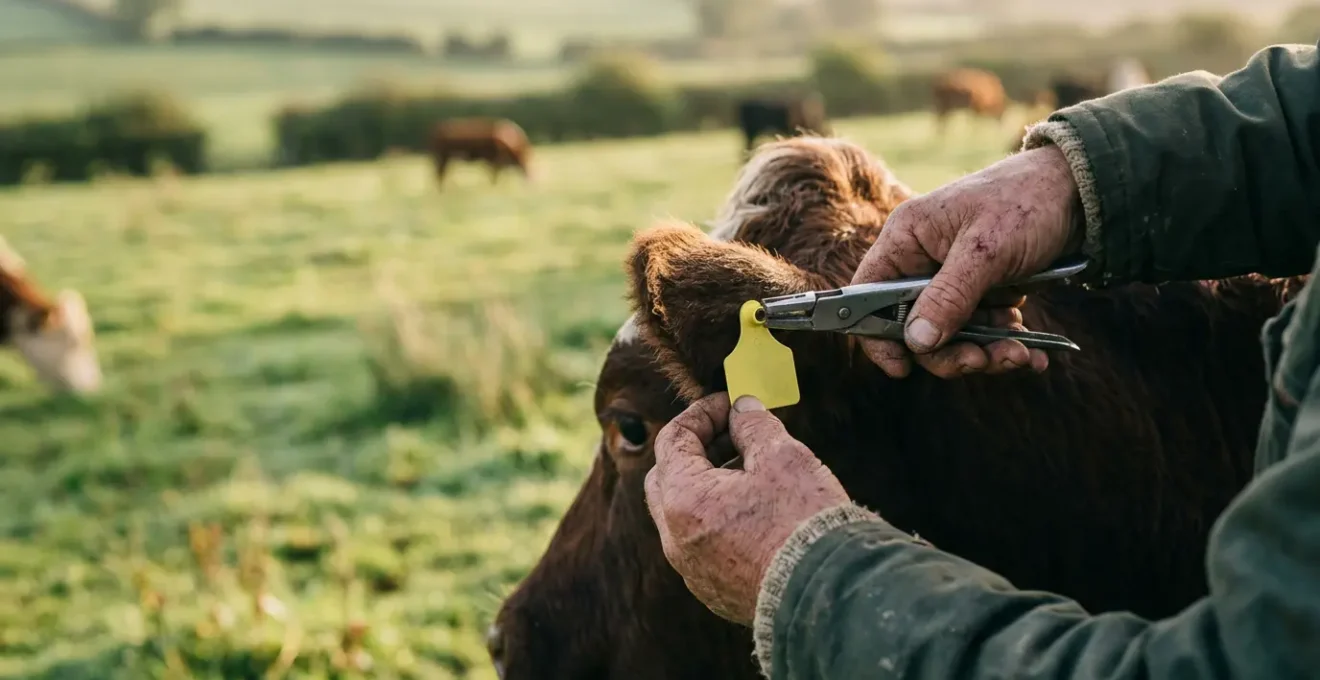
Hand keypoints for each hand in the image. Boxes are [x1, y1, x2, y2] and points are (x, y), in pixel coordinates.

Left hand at [644, 393, 849, 625]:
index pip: (673, 440)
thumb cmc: (803, 521)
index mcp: (683, 500)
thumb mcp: (782, 456)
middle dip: (695, 450)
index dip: (702, 413)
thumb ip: (754, 425)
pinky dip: (717, 520)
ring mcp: (693, 570)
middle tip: (733, 434)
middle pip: (666, 478)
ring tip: (751, 471)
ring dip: (707, 486)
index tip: (731, 403)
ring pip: (683, 515)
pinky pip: (702, 545)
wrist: (829, 595)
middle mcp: (676, 539)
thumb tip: (743, 408)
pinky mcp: (714, 591)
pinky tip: (756, 511)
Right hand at [852, 145, 1084, 378]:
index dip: (877, 334)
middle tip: (982, 361)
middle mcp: (923, 262)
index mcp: (907, 240)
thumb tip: (915, 342)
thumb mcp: (986, 251)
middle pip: (914, 327)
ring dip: (986, 352)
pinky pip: (982, 332)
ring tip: (1021, 354)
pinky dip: (1006, 345)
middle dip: (950, 351)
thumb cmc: (1026, 203)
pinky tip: (1033, 352)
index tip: (903, 367)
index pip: (868, 294)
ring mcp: (953, 280)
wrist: (1082, 191)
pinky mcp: (983, 293)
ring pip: (951, 336)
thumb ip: (948, 297)